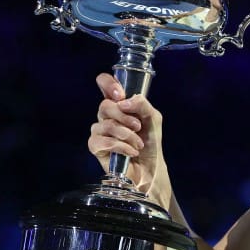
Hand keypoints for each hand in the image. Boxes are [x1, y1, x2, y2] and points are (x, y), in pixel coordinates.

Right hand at [87, 73, 164, 194]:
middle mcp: (106, 115)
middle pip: (105, 105)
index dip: (108, 83)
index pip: (104, 82)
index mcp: (119, 103)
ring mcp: (99, 130)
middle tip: (138, 126)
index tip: (120, 95)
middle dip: (125, 117)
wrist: (150, 166)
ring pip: (105, 124)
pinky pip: (102, 141)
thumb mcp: (153, 118)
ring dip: (126, 135)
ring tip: (138, 144)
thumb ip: (142, 104)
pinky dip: (120, 146)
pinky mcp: (96, 146)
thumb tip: (123, 102)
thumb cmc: (150, 141)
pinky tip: (130, 152)